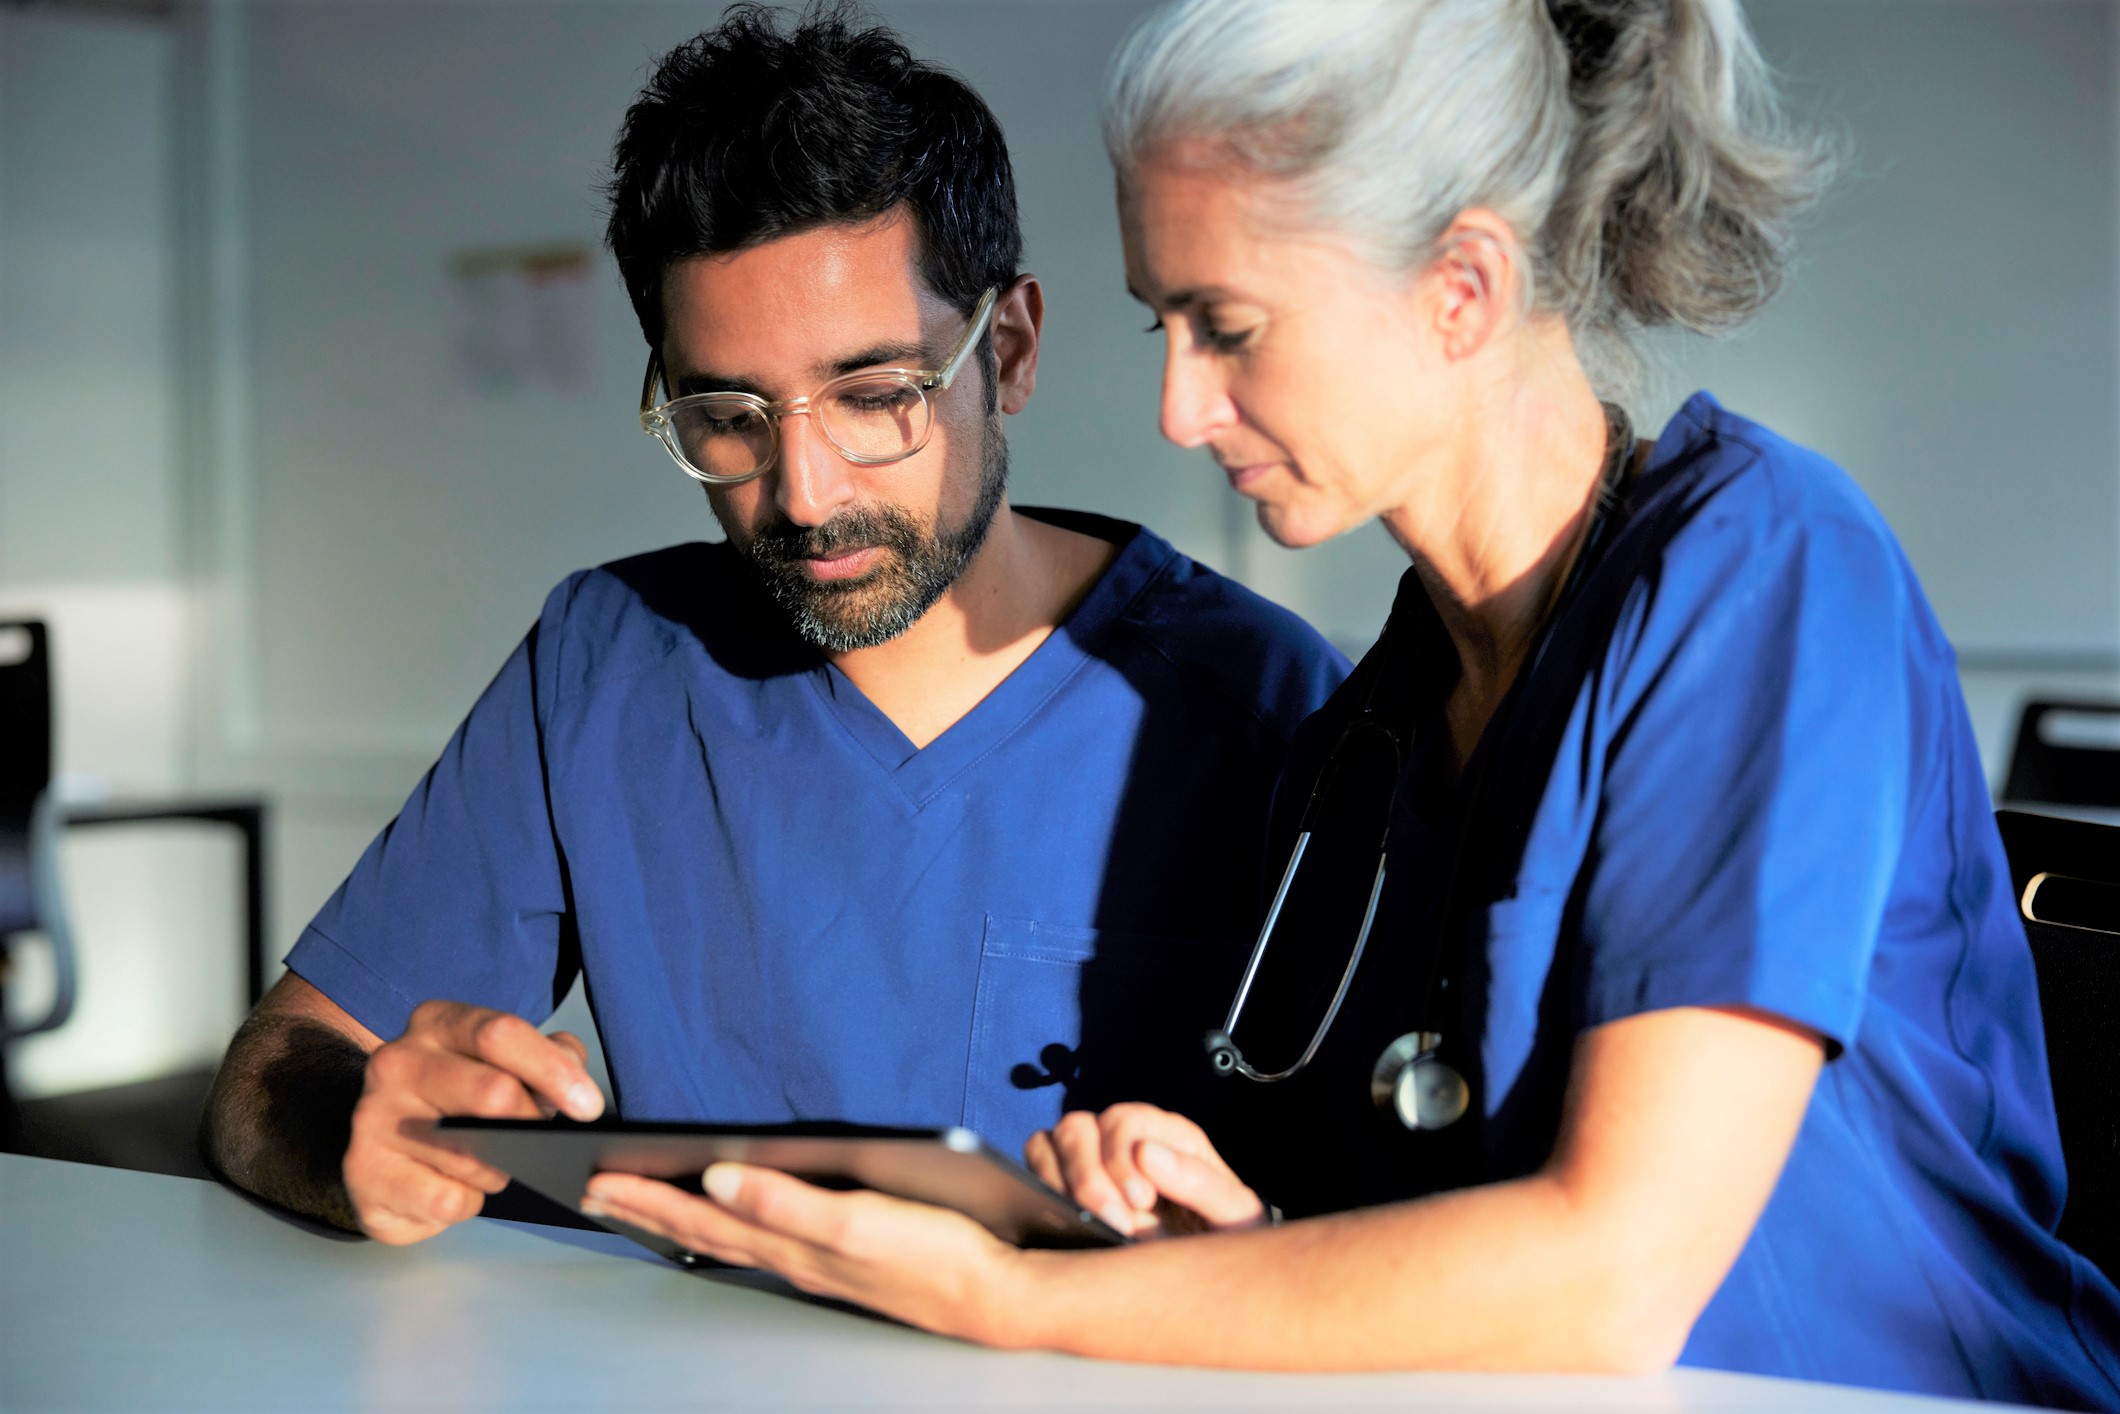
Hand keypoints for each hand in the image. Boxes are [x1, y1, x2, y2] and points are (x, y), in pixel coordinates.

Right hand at [344, 999, 603, 1244]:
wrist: (386, 1139)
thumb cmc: (459, 1097)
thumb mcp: (506, 1062)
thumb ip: (549, 1059)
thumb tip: (575, 1086)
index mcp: (437, 1023)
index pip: (501, 1034)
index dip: (553, 1071)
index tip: (589, 1107)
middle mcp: (397, 1062)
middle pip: (491, 1093)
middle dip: (530, 1126)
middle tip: (543, 1144)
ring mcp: (371, 1118)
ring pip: (471, 1156)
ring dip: (498, 1170)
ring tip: (490, 1164)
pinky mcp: (363, 1174)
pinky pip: (445, 1200)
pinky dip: (467, 1202)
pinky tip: (455, 1189)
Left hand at [579, 1166, 1027, 1345]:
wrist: (996, 1295)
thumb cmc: (934, 1256)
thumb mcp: (854, 1221)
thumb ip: (785, 1200)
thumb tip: (715, 1177)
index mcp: (792, 1245)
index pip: (702, 1218)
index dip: (648, 1198)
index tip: (599, 1177)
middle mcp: (796, 1258)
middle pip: (706, 1232)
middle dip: (649, 1209)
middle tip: (599, 1190)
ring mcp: (819, 1263)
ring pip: (732, 1240)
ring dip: (683, 1220)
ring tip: (647, 1204)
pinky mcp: (845, 1259)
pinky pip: (766, 1243)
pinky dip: (732, 1228)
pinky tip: (735, 1222)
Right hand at [1025, 1104, 1265, 1238]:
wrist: (1208, 1281)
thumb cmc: (1226, 1245)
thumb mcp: (1236, 1218)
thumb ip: (1203, 1184)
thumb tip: (1147, 1153)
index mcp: (1168, 1137)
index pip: (1125, 1122)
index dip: (1123, 1158)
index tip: (1140, 1202)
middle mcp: (1124, 1140)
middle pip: (1079, 1126)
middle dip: (1088, 1176)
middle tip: (1115, 1222)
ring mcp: (1090, 1160)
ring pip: (1049, 1141)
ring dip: (1060, 1182)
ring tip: (1086, 1224)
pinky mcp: (1063, 1185)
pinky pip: (1035, 1166)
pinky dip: (1040, 1187)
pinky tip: (1064, 1223)